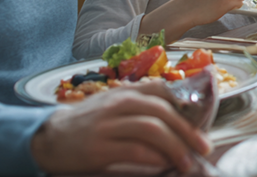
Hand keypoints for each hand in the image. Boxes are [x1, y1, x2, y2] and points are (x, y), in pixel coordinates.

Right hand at [30, 82, 210, 173]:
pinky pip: (133, 150)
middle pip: (163, 112)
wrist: (49, 137)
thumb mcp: (117, 105)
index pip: (165, 89)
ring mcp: (108, 124)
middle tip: (204, 147)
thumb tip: (184, 115)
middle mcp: (119, 102)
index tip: (207, 120)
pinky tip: (163, 165)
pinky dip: (153, 158)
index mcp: (128, 91)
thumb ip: (144, 105)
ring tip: (187, 163)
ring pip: (152, 129)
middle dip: (189, 131)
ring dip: (175, 147)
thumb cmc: (92, 122)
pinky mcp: (98, 147)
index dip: (190, 103)